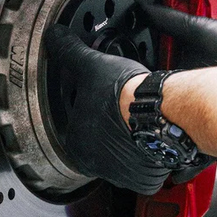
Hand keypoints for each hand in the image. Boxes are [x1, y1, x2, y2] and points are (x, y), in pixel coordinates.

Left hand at [44, 25, 169, 194]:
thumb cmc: (124, 96)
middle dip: (109, 124)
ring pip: (121, 153)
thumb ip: (69, 52)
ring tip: (138, 117)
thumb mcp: (90, 66)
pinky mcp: (144, 180)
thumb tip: (55, 36)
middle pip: (100, 141)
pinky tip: (150, 132)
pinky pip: (142, 165)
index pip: (78, 122)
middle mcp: (94, 165)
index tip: (103, 97)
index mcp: (74, 142)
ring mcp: (120, 174)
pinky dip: (146, 151)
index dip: (91, 105)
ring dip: (127, 138)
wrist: (162, 113)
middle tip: (122, 106)